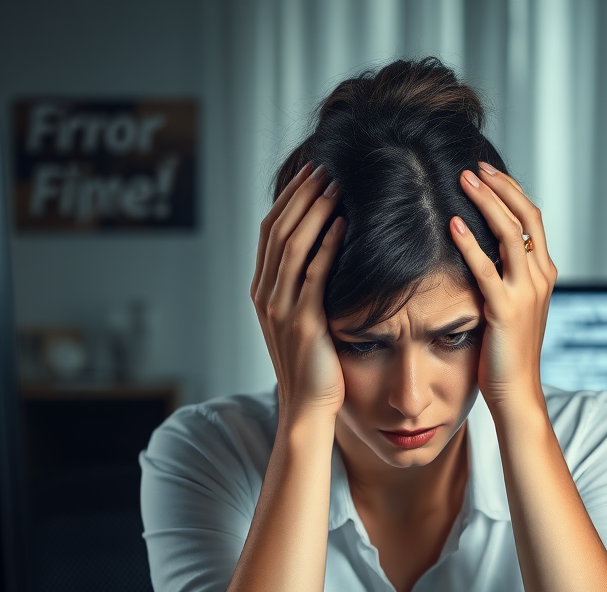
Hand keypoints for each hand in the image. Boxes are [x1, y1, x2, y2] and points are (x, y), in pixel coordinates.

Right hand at [251, 162, 346, 419]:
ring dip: (314, 210)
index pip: (270, 231)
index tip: (311, 173)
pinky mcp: (303, 322)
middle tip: (324, 166)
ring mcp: (280, 309)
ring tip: (335, 184)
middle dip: (301, 194)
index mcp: (262, 291)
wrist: (307, 409)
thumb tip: (326, 252)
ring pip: (293, 245)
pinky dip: (327, 244)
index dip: (289, 198)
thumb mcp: (302, 322)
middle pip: (278, 230)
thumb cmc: (314, 367)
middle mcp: (265, 296)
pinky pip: (313, 274)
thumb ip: (305, 288)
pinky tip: (344, 223)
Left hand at [450, 162, 556, 412]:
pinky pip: (486, 269)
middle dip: (500, 186)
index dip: (511, 192)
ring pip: (511, 233)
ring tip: (463, 181)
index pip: (533, 219)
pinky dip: (470, 244)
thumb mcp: (511, 310)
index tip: (487, 173)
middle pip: (526, 216)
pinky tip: (453, 226)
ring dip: (487, 202)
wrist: (517, 392)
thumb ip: (503, 281)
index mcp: (544, 275)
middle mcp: (540, 278)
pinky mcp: (505, 311)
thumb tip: (481, 257)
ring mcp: (526, 293)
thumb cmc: (506, 355)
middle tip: (474, 167)